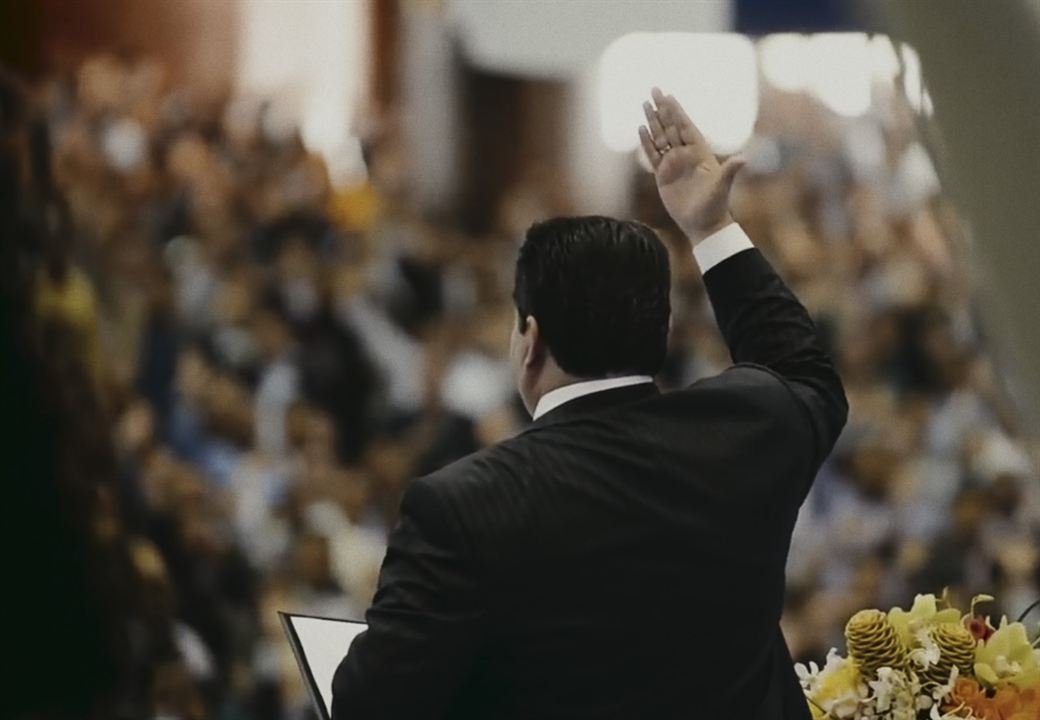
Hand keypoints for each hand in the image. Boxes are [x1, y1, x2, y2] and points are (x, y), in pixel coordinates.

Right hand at [638, 88, 744, 242]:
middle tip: (654, 90)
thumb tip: (743, 158)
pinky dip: (646, 142)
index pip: (686, 126)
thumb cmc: (715, 207)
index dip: (677, 111)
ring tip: (644, 104)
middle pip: (671, 126)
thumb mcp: (723, 187)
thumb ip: (730, 171)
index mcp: (699, 153)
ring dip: (652, 121)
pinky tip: (641, 129)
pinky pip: (652, 155)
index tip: (669, 95)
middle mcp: (686, 155)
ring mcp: (673, 164)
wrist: (704, 225)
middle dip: (662, 108)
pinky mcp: (663, 176)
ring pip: (660, 137)